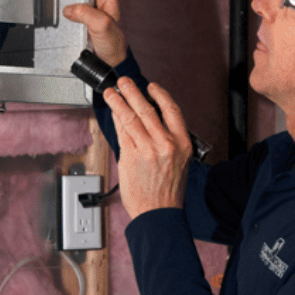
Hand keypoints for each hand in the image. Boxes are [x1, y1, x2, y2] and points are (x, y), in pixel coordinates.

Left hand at [103, 77, 191, 216]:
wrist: (158, 213)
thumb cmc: (168, 190)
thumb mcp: (178, 161)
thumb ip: (166, 139)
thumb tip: (148, 118)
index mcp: (182, 143)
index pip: (172, 110)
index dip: (160, 95)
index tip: (152, 87)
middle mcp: (166, 144)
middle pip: (147, 109)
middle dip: (133, 92)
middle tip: (124, 82)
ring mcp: (147, 150)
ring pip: (130, 118)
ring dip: (118, 102)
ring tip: (112, 92)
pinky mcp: (130, 156)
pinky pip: (121, 132)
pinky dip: (116, 119)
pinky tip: (113, 112)